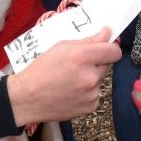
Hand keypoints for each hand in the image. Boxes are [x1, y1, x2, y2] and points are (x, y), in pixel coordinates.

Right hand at [6, 28, 120, 126]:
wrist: (27, 98)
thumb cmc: (40, 69)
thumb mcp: (60, 47)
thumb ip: (87, 41)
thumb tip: (107, 33)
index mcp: (83, 57)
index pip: (113, 51)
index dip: (111, 47)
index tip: (106, 46)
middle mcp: (91, 76)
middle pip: (108, 64)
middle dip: (97, 61)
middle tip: (79, 63)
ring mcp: (92, 94)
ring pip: (100, 79)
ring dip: (91, 77)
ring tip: (71, 79)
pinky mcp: (90, 107)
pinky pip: (95, 94)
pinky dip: (87, 92)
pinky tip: (71, 91)